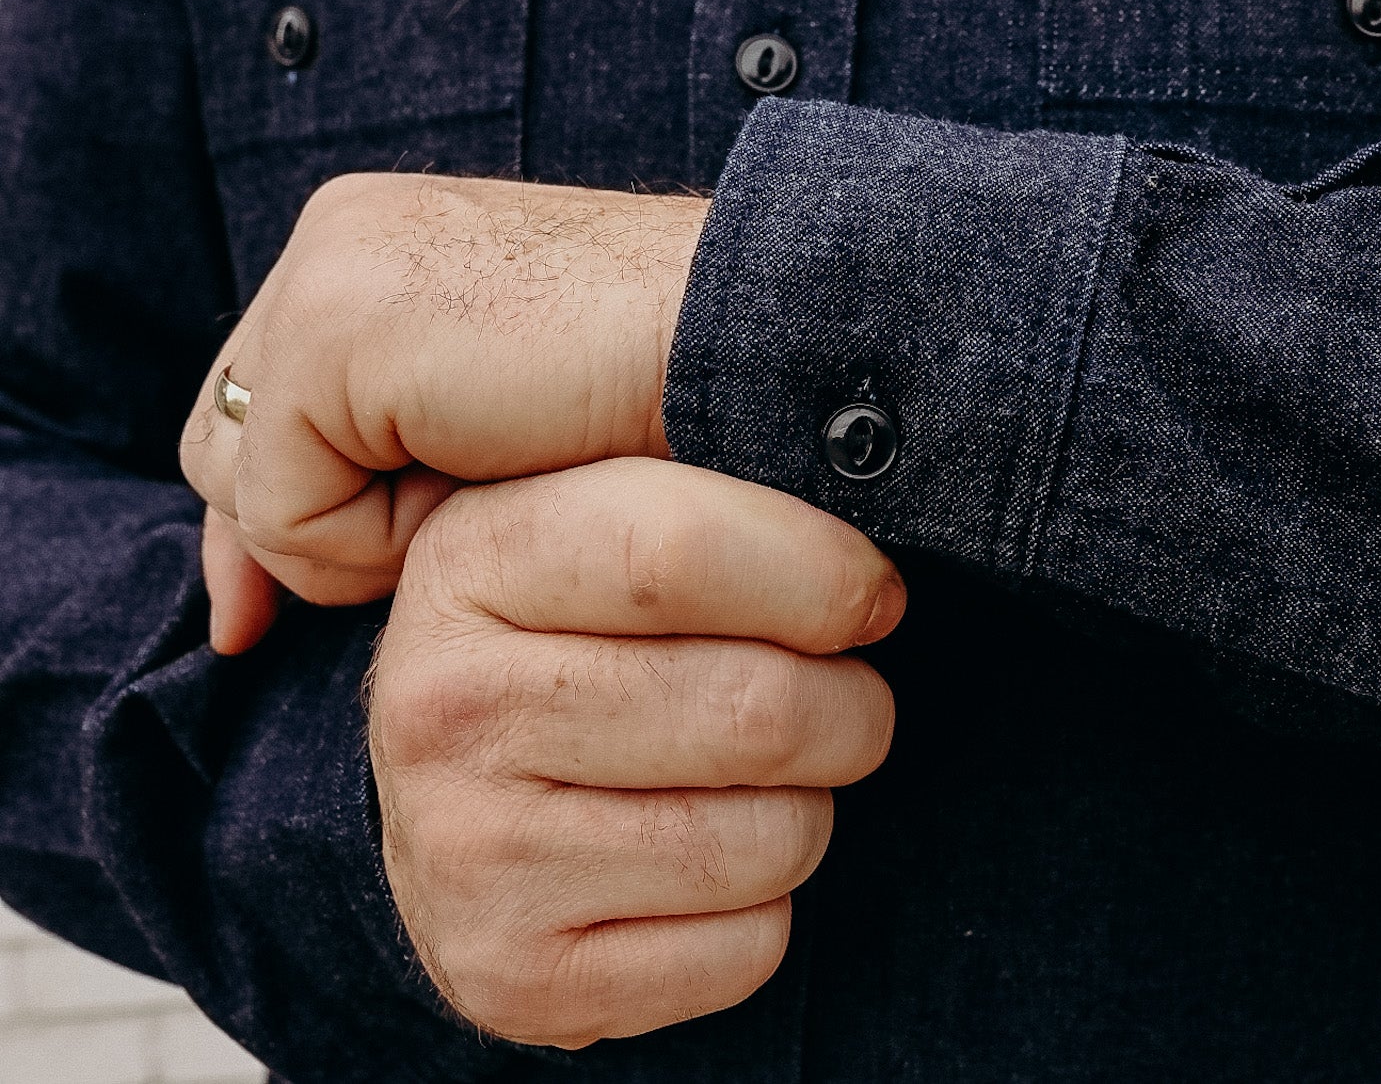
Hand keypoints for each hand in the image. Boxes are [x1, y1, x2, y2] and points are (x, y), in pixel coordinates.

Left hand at [179, 173, 707, 651]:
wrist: (769, 341)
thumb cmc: (684, 399)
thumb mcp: (517, 432)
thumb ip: (400, 460)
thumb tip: (275, 571)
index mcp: (397, 243)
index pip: (265, 395)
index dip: (266, 513)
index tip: (251, 626)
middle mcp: (350, 235)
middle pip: (229, 436)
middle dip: (281, 536)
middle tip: (344, 599)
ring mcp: (338, 272)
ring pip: (250, 477)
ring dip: (361, 535)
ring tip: (485, 505)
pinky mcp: (341, 332)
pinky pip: (288, 505)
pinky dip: (376, 540)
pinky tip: (483, 493)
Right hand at [370, 458, 902, 1047]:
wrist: (454, 809)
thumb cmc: (580, 636)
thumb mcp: (606, 516)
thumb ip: (714, 483)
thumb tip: (866, 467)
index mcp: (469, 562)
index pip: (681, 550)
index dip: (823, 575)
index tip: (870, 596)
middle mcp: (442, 711)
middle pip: (760, 709)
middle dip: (850, 707)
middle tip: (836, 696)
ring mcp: (469, 858)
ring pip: (775, 835)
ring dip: (809, 807)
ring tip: (756, 779)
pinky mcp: (518, 980)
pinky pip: (751, 949)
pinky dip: (767, 909)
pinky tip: (706, 866)